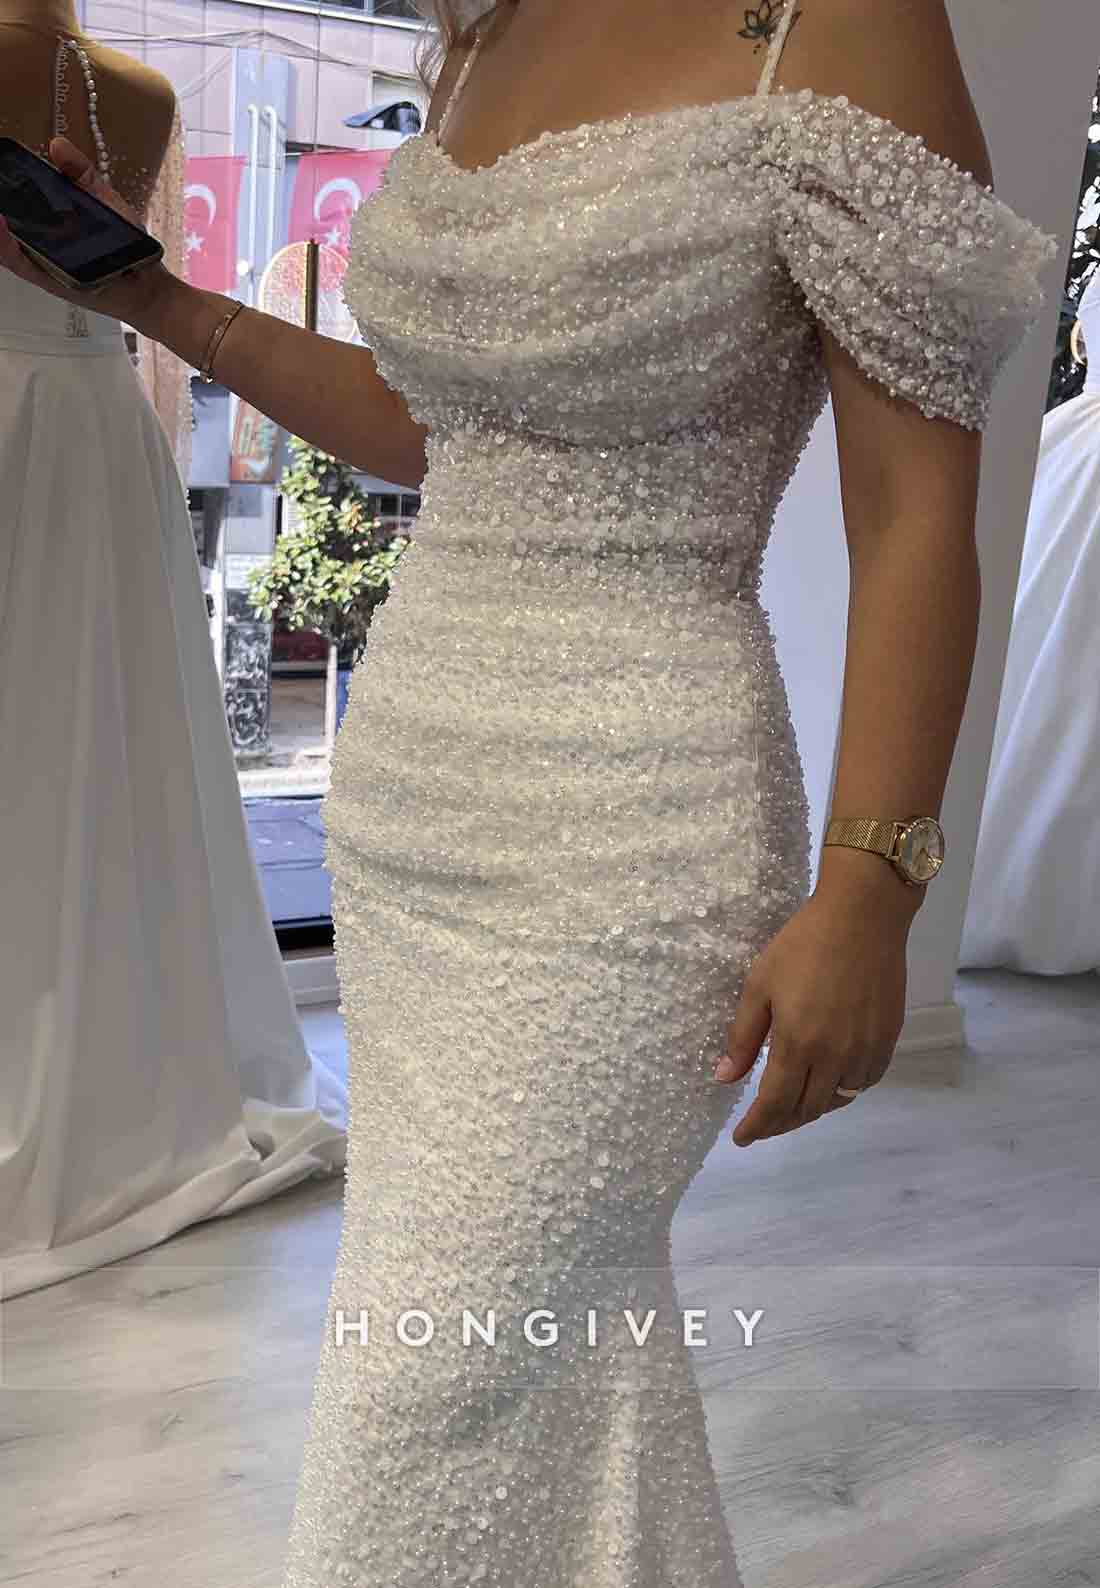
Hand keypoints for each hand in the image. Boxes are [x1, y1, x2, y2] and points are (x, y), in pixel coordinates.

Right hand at [0, 135, 171, 326]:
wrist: (149, 282)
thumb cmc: (124, 243)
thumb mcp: (100, 197)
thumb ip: (78, 171)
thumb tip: (55, 144)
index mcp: (46, 221)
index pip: (13, 202)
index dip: (0, 185)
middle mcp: (38, 242)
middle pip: (5, 224)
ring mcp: (41, 262)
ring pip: (4, 244)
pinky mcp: (48, 280)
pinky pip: (19, 263)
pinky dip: (4, 245)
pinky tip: (0, 225)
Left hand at [714, 887, 909, 1146]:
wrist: (863, 918)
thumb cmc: (802, 945)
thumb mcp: (759, 985)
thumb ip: (744, 1037)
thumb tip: (725, 1078)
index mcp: (798, 1044)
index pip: (774, 1104)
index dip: (756, 1127)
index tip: (741, 1138)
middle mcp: (835, 1057)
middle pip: (806, 1110)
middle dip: (780, 1123)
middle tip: (762, 1124)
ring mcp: (865, 1051)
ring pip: (837, 1101)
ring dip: (811, 1110)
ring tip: (792, 1107)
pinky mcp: (887, 1040)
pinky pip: (864, 1083)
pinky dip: (843, 1092)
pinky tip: (830, 1084)